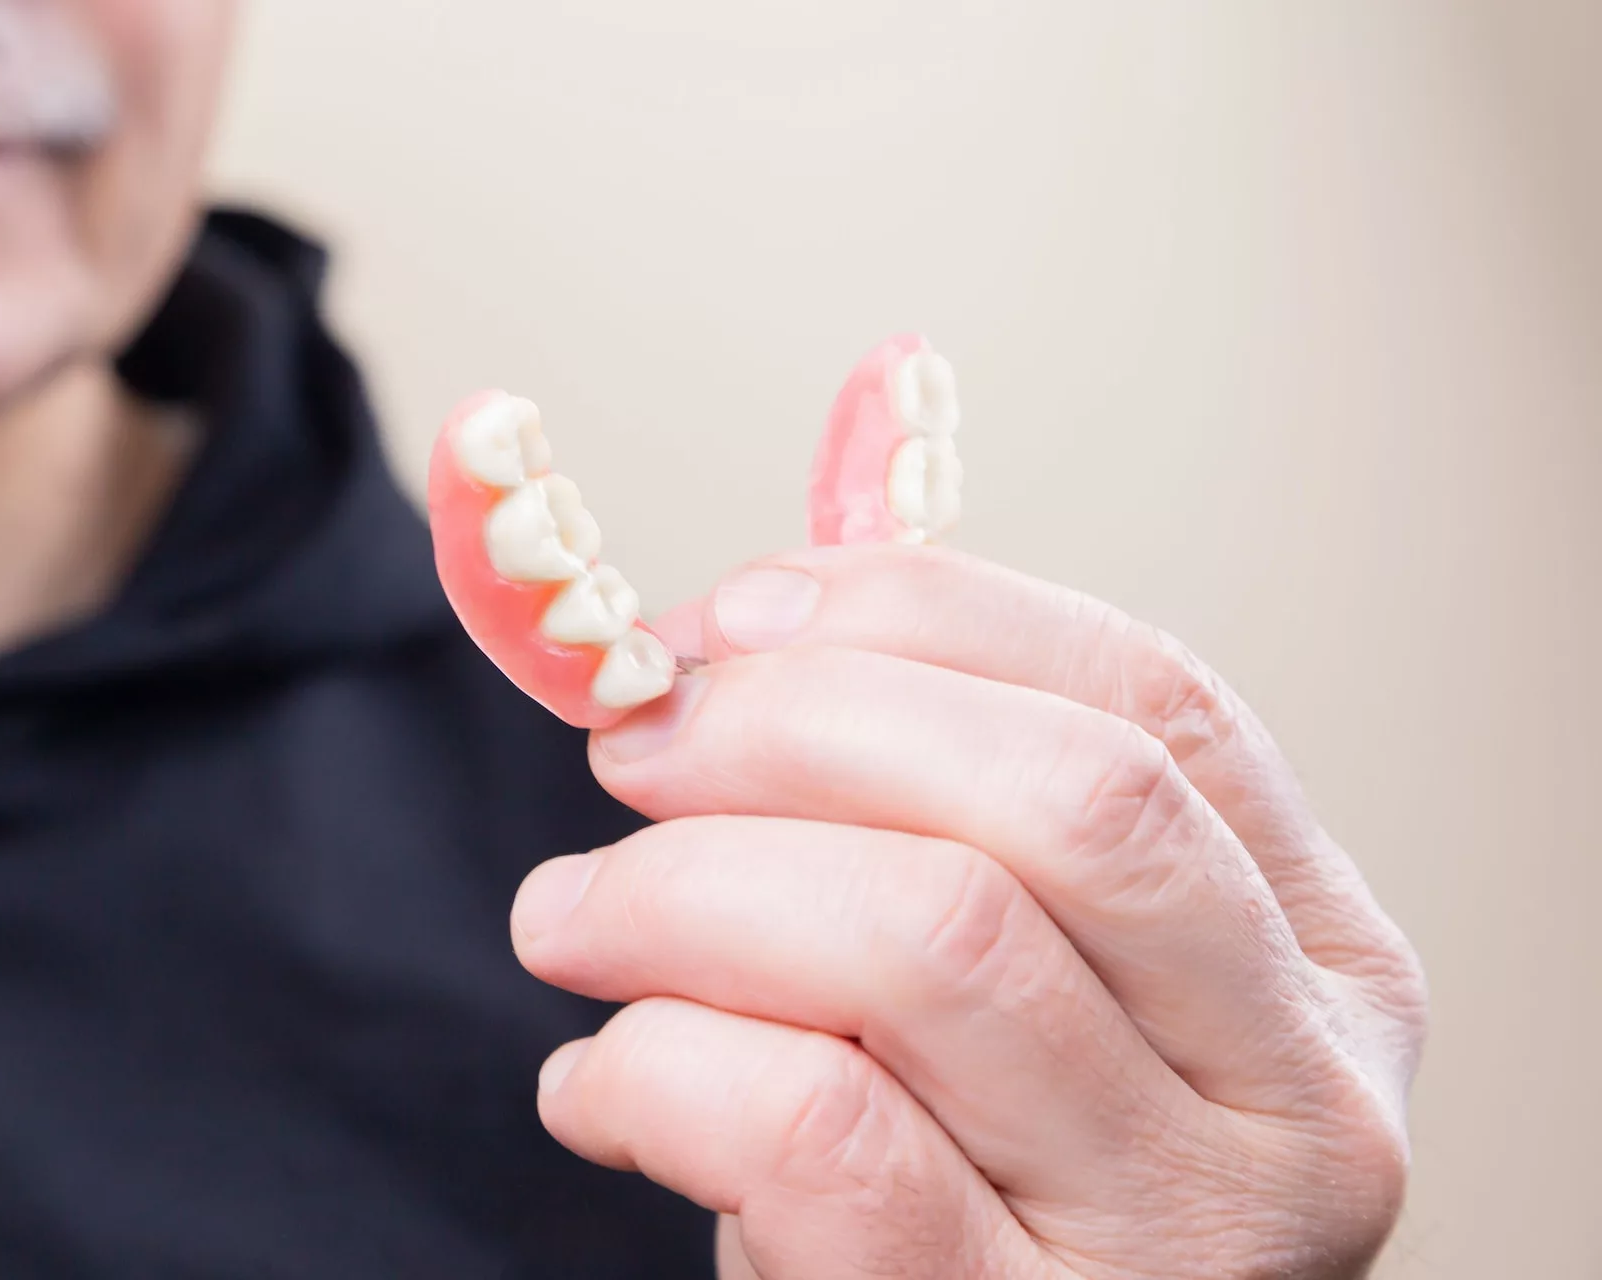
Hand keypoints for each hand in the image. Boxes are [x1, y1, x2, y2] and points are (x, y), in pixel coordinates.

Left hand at [510, 544, 1427, 1279]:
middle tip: (632, 748)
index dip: (917, 619)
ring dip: (683, 890)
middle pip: (1066, 797)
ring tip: (570, 920)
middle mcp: (1297, 1094)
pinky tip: (596, 1084)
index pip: (1153, 700)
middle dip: (797, 726)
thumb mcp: (1007, 986)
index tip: (730, 622)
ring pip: (931, 940)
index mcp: (1316, 958)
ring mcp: (1179, 1237)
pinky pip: (815, 1131)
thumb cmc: (955, 1173)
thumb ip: (934, 810)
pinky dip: (656, 1065)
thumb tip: (741, 628)